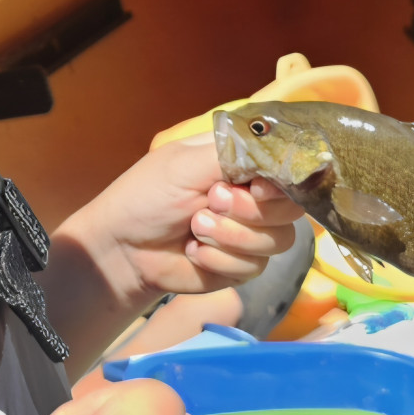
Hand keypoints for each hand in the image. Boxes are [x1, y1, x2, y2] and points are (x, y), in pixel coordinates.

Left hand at [41, 135, 302, 366]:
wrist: (123, 250)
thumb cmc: (147, 196)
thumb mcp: (185, 164)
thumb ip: (233, 153)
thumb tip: (277, 148)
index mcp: (240, 162)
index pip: (287, 165)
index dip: (279, 180)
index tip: (255, 187)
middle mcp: (253, 194)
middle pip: (290, 206)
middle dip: (248, 210)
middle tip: (209, 203)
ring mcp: (251, 231)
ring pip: (278, 240)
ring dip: (231, 237)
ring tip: (195, 228)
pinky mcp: (244, 265)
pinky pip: (256, 266)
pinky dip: (220, 260)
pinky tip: (194, 252)